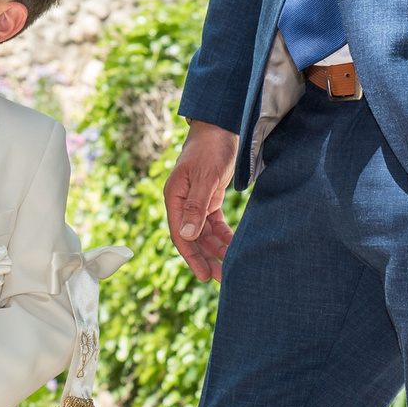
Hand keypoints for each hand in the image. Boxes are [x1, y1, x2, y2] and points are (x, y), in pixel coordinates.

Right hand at [165, 121, 238, 281]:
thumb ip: (195, 207)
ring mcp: (196, 201)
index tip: (205, 276)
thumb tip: (186, 236)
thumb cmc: (210, 149)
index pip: (179, 234)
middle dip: (205, 258)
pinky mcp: (209, 198)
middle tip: (221, 278)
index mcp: (174, 197)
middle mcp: (182, 202)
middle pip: (192, 237)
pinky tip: (233, 245)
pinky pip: (215, 223)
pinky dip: (223, 235)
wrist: (222, 128)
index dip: (191, 257)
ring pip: (204, 233)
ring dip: (216, 249)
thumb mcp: (204, 178)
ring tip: (231, 266)